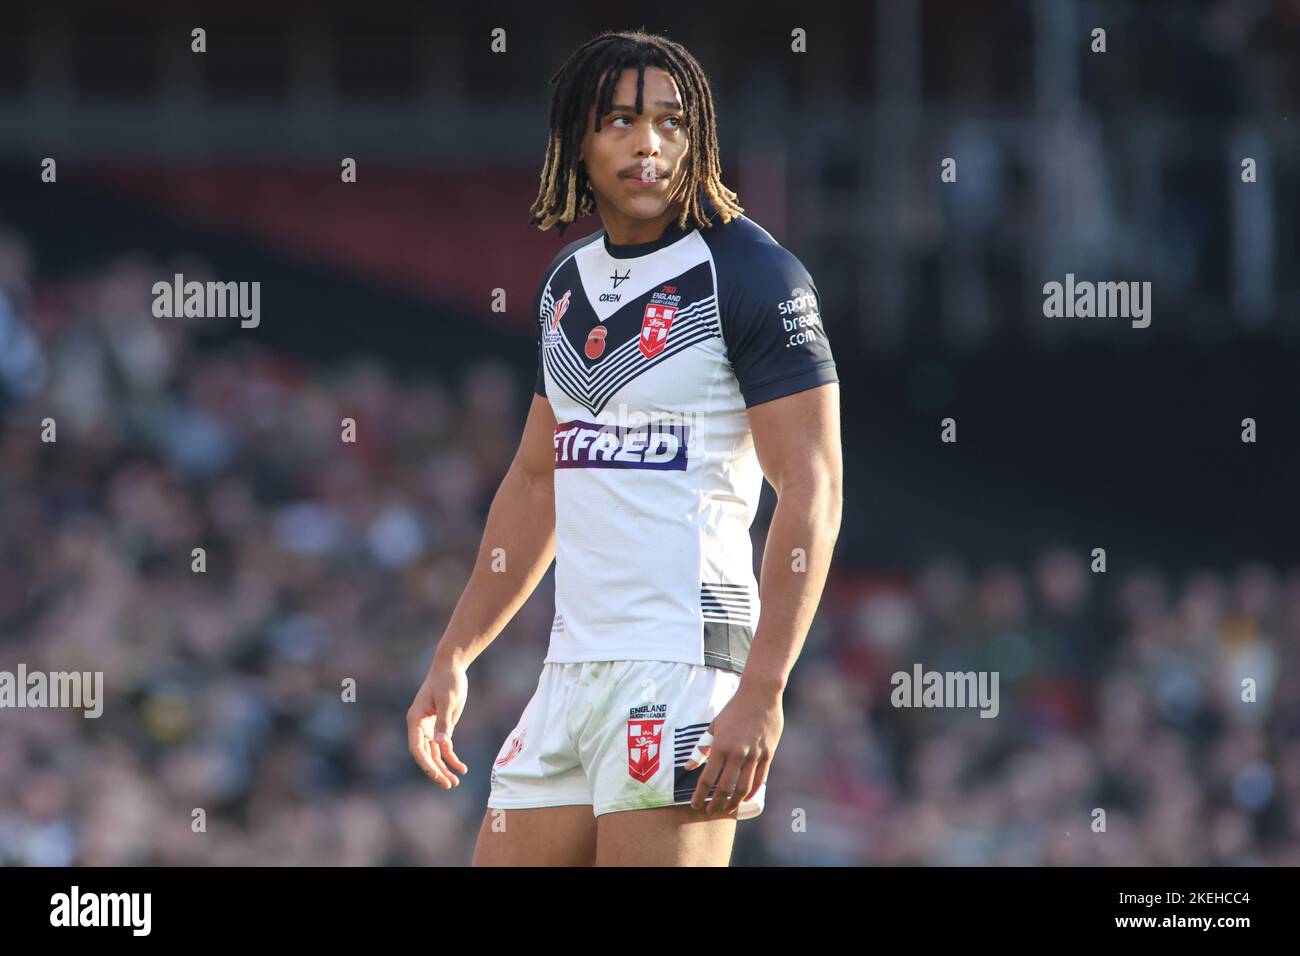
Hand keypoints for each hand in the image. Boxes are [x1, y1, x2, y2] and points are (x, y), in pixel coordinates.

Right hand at [406, 655, 469, 788]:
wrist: (451, 667)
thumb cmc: (447, 681)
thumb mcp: (448, 701)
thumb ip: (444, 722)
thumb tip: (441, 743)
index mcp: (415, 720)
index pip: (416, 747)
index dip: (424, 763)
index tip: (435, 774)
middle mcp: (420, 727)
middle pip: (425, 754)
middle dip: (436, 771)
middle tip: (448, 785)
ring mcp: (430, 728)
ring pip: (435, 754)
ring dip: (444, 768)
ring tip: (455, 783)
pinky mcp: (442, 727)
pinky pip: (445, 747)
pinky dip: (452, 758)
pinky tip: (462, 768)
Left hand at [686, 683, 782, 815]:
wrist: (760, 695)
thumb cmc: (733, 709)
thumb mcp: (714, 725)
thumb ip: (701, 747)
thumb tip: (688, 767)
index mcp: (720, 746)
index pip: (707, 778)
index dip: (700, 795)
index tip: (694, 805)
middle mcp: (737, 753)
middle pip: (725, 787)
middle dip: (716, 804)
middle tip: (709, 812)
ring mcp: (754, 755)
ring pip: (743, 788)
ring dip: (733, 802)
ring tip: (727, 810)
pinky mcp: (768, 754)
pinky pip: (760, 779)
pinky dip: (752, 792)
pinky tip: (744, 799)